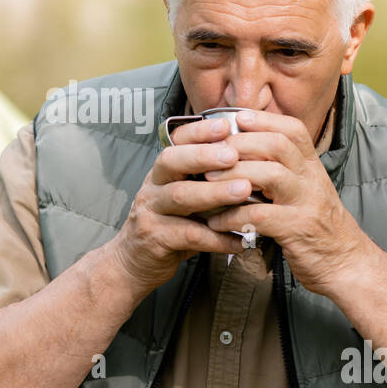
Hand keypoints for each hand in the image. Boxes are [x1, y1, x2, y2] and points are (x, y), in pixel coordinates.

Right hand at [108, 115, 254, 294]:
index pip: (175, 140)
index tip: (226, 124)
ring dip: (215, 193)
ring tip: (244, 191)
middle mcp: (153, 185)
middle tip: (233, 154)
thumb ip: (209, 180)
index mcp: (163, 171)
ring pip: (180, 196)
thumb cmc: (170, 224)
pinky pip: (189, 236)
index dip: (199, 131)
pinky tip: (241, 240)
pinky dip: (217, 238)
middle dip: (203, 155)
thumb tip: (253, 160)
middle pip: (172, 161)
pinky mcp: (155, 239)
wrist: (133, 262)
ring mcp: (151, 212)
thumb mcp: (185, 196)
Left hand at [200, 108, 376, 295]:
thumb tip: (247, 155)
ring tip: (207, 182)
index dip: (263, 119)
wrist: (347, 265)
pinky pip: (260, 216)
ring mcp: (306, 203)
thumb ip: (285, 171)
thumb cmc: (320, 228)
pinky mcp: (297, 229)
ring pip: (270, 174)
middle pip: (277, 144)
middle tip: (211, 153)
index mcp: (312, 167)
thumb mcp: (307, 191)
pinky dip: (233, 216)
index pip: (292, 129)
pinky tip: (216, 221)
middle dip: (240, 143)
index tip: (236, 118)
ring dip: (233, 175)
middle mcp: (312, 179)